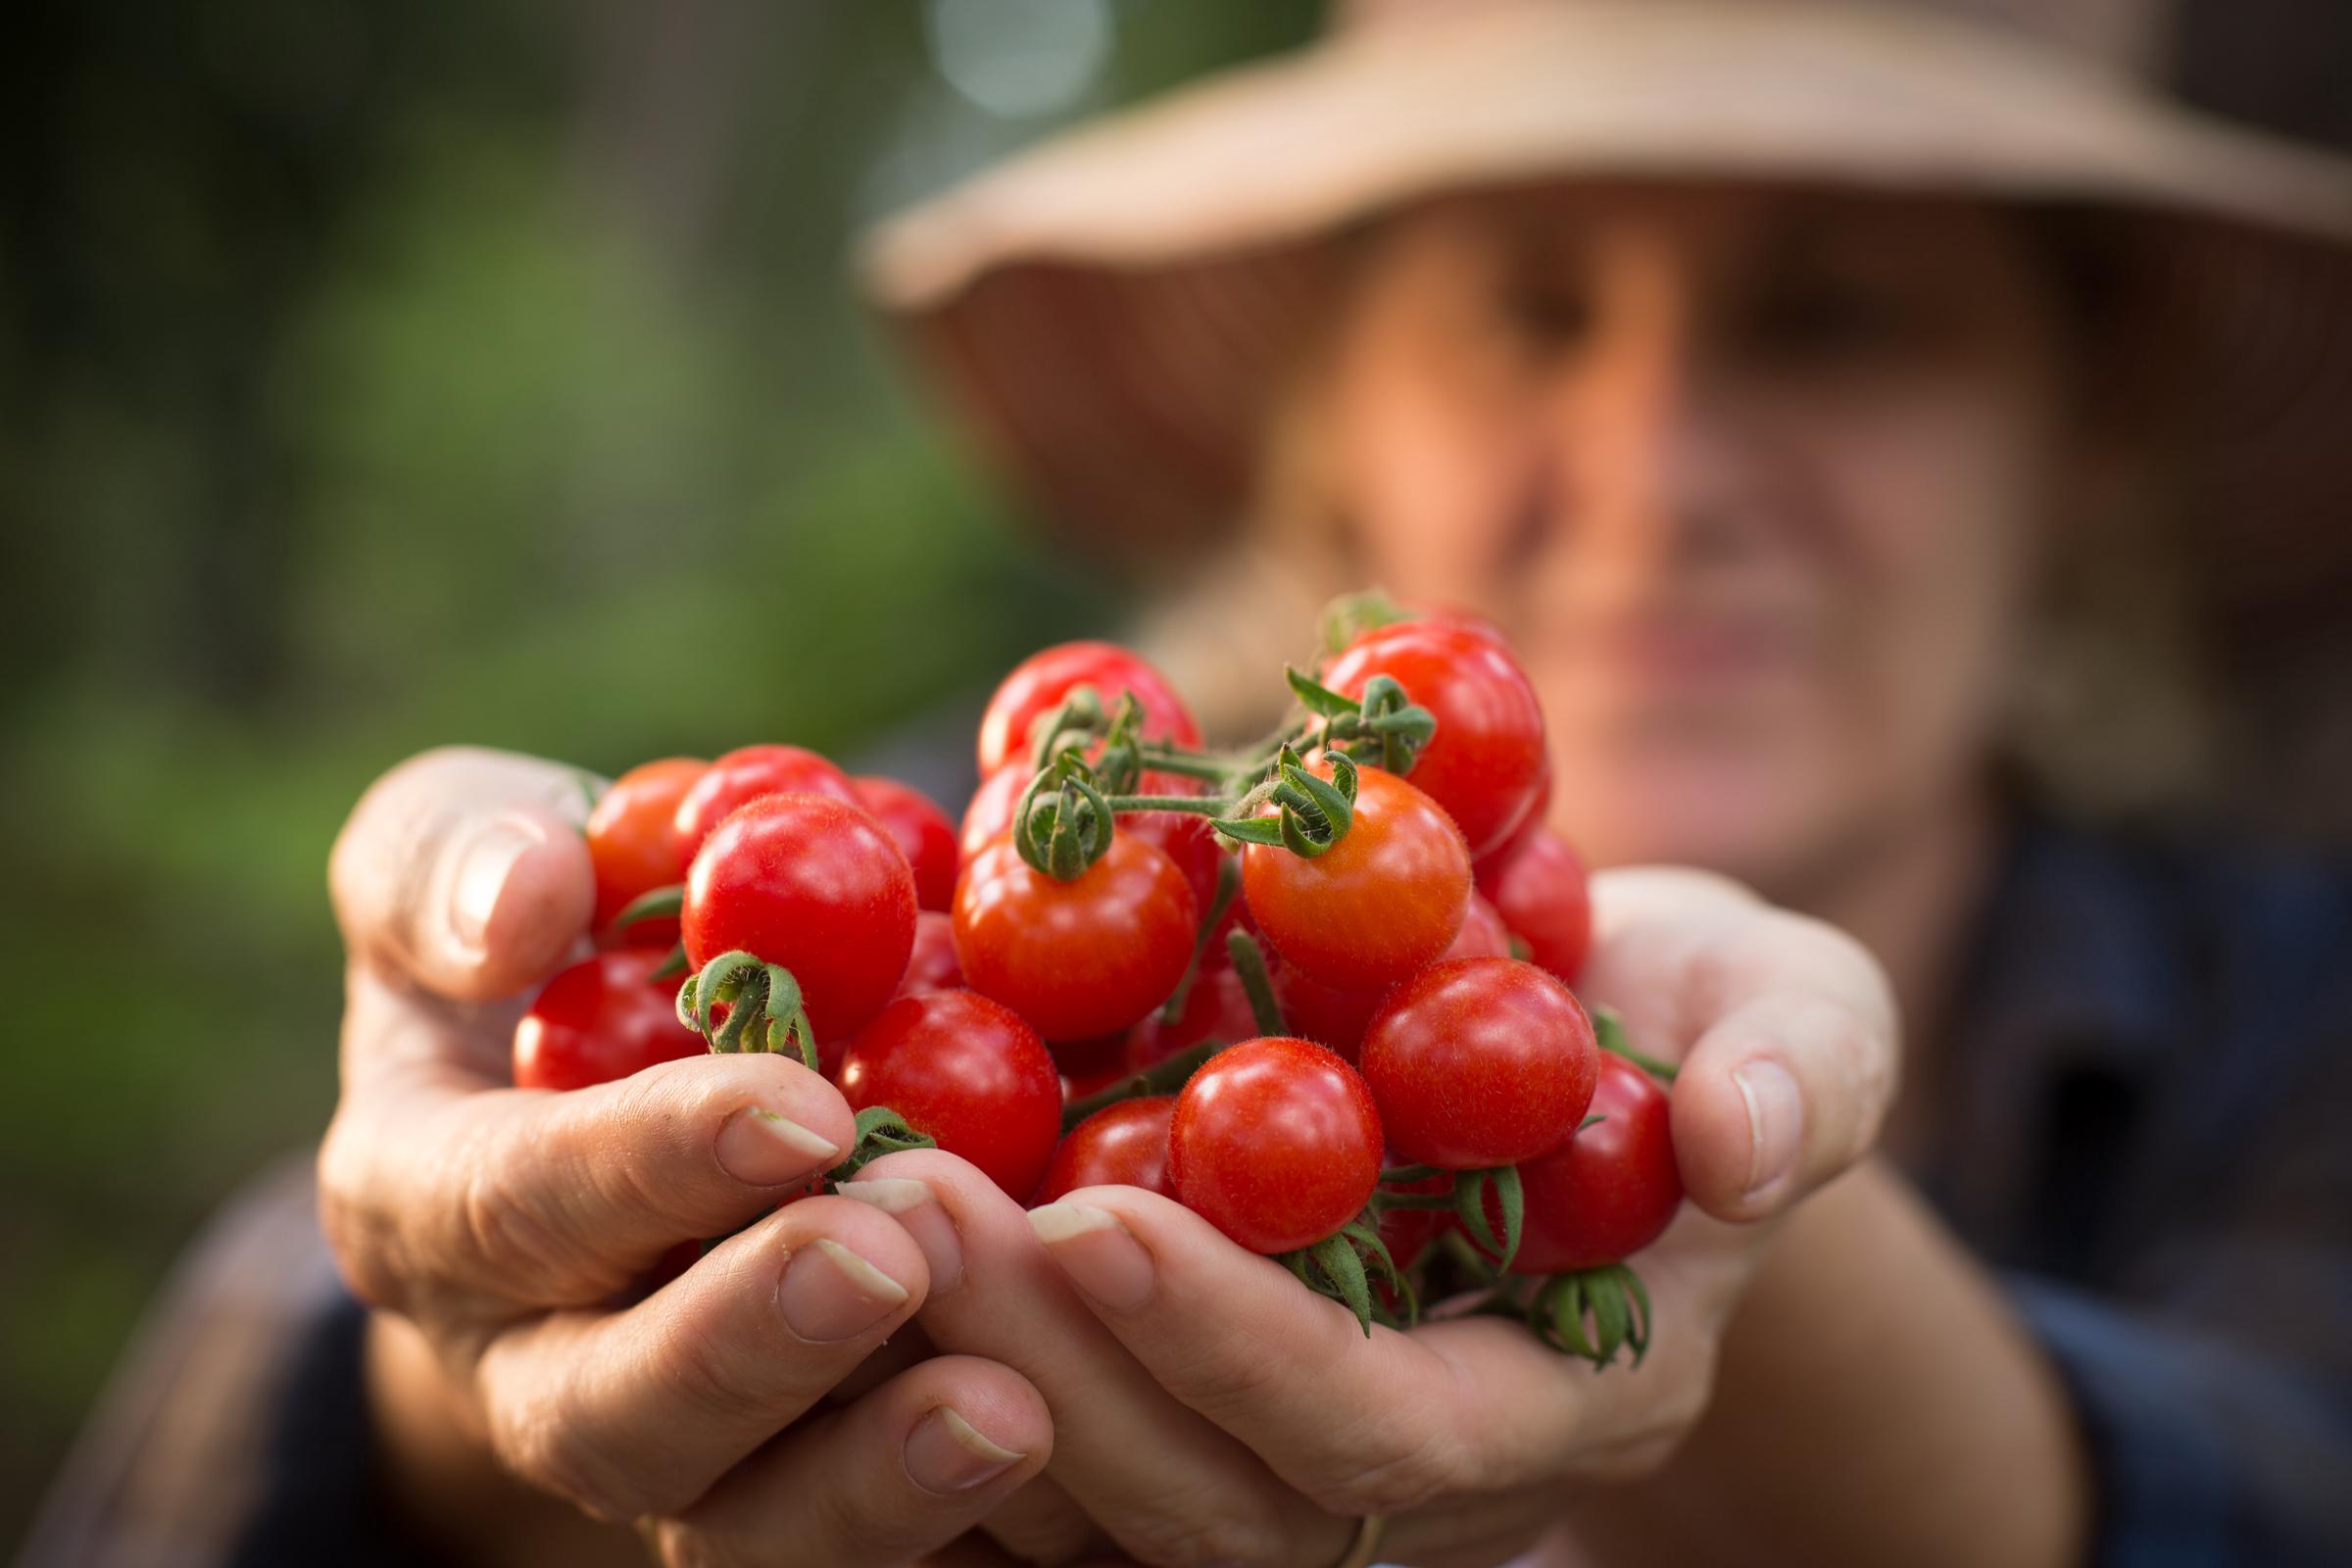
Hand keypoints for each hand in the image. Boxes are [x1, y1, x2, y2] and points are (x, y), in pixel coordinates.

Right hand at [322, 747, 1050, 1565]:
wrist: (624, 1066)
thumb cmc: (553, 929)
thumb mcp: (462, 845)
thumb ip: (450, 864)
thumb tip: (524, 907)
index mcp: (429, 1205)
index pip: (513, 1202)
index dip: (649, 1167)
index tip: (794, 1112)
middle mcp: (531, 1363)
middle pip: (612, 1415)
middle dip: (751, 1348)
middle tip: (890, 1262)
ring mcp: (675, 1455)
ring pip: (741, 1529)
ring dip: (870, 1483)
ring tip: (1007, 1411)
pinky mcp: (796, 1493)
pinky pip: (864, 1545)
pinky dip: (965, 1523)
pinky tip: (1074, 1447)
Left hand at [856, 867, 1895, 1565]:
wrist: (1595, 1055)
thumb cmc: (1696, 1026)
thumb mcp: (1796, 1011)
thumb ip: (1806, 1071)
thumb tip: (1748, 1143)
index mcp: (1553, 1400)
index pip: (1377, 1437)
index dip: (1238, 1350)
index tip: (1093, 1213)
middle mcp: (1411, 1474)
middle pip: (1201, 1498)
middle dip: (1044, 1366)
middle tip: (902, 1206)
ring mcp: (1285, 1454)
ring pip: (1091, 1499)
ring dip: (954, 1366)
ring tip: (839, 1210)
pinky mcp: (1187, 1402)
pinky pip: (1039, 1440)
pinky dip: (931, 1355)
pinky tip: (832, 1232)